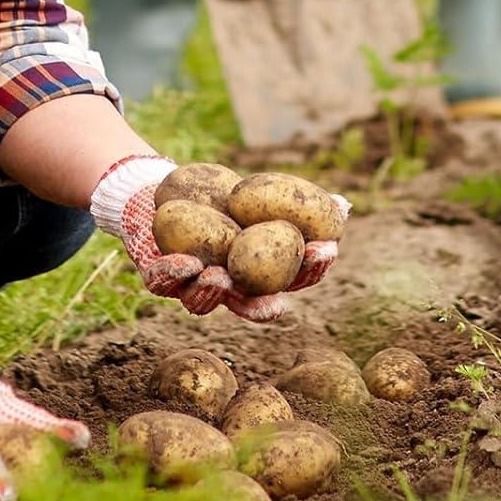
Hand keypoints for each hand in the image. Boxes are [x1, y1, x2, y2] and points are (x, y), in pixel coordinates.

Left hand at [90, 156, 348, 321]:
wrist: (164, 194)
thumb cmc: (219, 201)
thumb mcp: (256, 197)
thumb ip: (292, 204)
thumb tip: (342, 203)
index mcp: (257, 273)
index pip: (293, 279)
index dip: (311, 269)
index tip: (325, 250)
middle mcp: (227, 288)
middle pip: (249, 305)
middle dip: (264, 306)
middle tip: (277, 299)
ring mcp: (191, 285)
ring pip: (202, 302)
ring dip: (213, 293)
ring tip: (220, 278)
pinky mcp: (159, 276)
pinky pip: (163, 282)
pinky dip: (173, 274)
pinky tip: (184, 261)